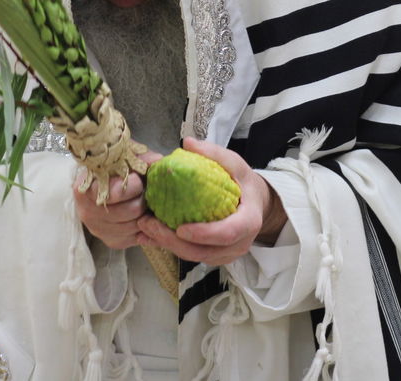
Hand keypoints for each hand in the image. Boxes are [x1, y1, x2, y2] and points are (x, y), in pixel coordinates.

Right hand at [73, 149, 162, 248]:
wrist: (97, 184)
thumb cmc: (112, 168)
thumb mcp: (124, 156)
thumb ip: (141, 159)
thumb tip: (159, 162)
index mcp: (87, 189)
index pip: (116, 192)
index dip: (134, 184)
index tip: (138, 177)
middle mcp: (88, 213)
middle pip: (132, 210)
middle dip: (143, 198)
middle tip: (144, 190)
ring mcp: (98, 230)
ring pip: (137, 225)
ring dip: (144, 213)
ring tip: (142, 200)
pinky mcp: (111, 241)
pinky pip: (138, 237)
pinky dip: (144, 227)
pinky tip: (142, 215)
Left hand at [135, 137, 287, 266]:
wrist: (256, 203)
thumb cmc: (244, 183)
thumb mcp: (235, 164)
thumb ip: (214, 154)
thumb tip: (188, 143)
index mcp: (248, 221)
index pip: (228, 233)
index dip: (204, 234)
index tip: (181, 228)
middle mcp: (239, 243)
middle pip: (206, 251)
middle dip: (175, 242)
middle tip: (149, 224)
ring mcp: (227, 254)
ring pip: (195, 257)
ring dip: (168, 245)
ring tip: (145, 227)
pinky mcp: (214, 256)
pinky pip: (191, 256)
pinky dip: (169, 247)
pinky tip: (149, 236)